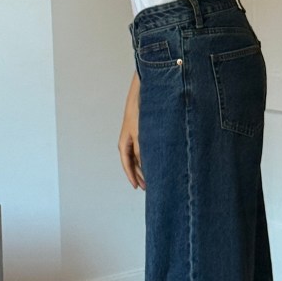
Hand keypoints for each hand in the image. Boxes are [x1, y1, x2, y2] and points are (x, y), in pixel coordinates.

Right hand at [118, 74, 144, 189]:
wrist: (144, 93)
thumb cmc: (140, 112)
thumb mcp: (141, 134)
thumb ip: (142, 150)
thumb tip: (144, 165)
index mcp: (124, 142)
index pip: (127, 164)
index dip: (132, 176)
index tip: (138, 187)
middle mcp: (129, 141)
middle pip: (132, 162)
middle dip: (139, 174)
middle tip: (148, 186)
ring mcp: (136, 136)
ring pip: (139, 156)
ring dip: (145, 166)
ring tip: (154, 177)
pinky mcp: (143, 131)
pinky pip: (144, 148)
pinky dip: (149, 156)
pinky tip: (157, 161)